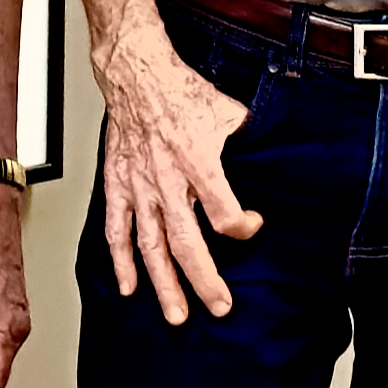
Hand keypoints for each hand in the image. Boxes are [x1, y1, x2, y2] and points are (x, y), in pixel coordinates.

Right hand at [96, 19, 261, 323]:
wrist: (136, 74)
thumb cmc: (180, 90)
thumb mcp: (228, 110)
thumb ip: (247, 139)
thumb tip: (271, 151)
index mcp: (199, 163)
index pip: (225, 214)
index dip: (243, 227)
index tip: (252, 226)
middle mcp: (168, 182)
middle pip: (187, 244)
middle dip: (205, 281)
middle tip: (219, 307)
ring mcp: (140, 188)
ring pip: (151, 247)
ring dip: (164, 284)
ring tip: (176, 313)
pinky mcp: (119, 185)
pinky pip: (117, 230)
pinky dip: (120, 261)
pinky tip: (128, 286)